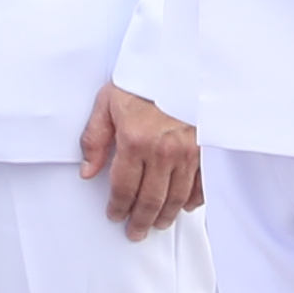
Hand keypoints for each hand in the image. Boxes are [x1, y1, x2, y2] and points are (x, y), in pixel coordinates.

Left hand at [76, 79, 202, 238]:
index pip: (123, 188)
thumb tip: (87, 170)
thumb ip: (94, 138)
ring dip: (165, 216)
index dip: (118, 208)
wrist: (183, 60)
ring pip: (175, 198)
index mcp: (135, 140)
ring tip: (158, 224)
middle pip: (150, 200)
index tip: (115, 216)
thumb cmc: (145, 78)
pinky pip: (200, 185)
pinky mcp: (206, 149)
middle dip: (141, 221)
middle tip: (136, 232)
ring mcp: (188, 152)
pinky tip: (184, 206)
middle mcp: (163, 151)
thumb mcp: (108, 102)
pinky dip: (192, 200)